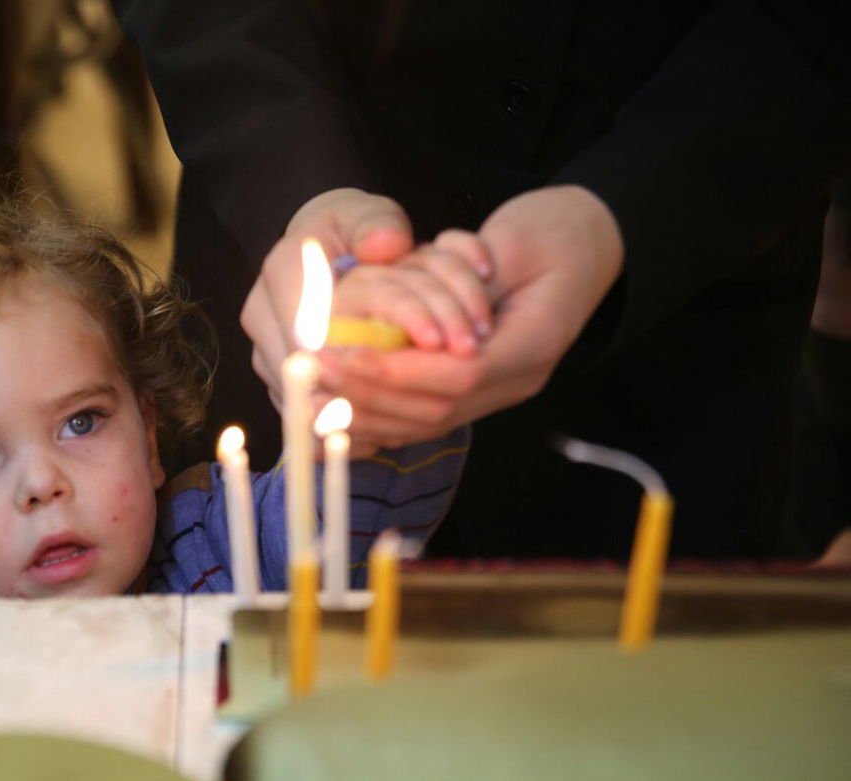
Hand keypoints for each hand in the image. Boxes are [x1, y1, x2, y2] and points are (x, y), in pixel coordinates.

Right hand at [241, 188, 413, 409]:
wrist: (320, 246)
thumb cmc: (350, 232)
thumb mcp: (368, 216)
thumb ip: (378, 225)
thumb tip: (386, 244)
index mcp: (281, 272)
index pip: (309, 327)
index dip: (351, 353)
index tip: (402, 360)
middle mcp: (261, 313)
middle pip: (301, 371)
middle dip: (352, 390)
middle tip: (407, 399)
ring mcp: (263, 349)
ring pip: (298, 399)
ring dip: (343, 413)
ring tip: (394, 418)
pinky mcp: (274, 376)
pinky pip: (299, 414)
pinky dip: (335, 426)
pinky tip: (374, 428)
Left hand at [316, 185, 623, 446]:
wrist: (589, 243)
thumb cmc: (553, 232)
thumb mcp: (517, 242)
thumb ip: (469, 277)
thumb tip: (414, 312)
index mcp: (534, 343)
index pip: (458, 376)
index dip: (396, 370)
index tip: (345, 356)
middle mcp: (519, 378)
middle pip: (436, 411)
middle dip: (371, 396)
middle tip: (316, 374)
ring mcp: (502, 390)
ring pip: (426, 423)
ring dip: (368, 412)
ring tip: (316, 394)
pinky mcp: (481, 390)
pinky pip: (424, 418)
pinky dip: (380, 415)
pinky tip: (339, 408)